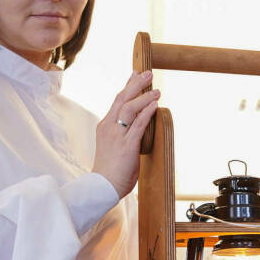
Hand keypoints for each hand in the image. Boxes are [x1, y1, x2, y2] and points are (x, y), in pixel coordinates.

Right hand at [94, 70, 158, 197]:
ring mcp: (117, 135)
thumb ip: (123, 135)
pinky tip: (154, 105)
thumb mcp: (114, 147)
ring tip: (156, 90)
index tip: (134, 74)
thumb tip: (138, 129)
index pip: (117, 101)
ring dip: (144, 97)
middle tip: (147, 73)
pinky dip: (147, 113)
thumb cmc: (109, 171)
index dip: (127, 86)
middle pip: (122, 99)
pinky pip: (138, 125)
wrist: (102, 187)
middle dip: (136, 84)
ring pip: (130, 109)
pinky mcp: (126, 145)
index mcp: (105, 126)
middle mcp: (109, 127)